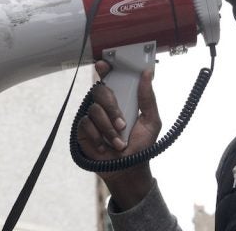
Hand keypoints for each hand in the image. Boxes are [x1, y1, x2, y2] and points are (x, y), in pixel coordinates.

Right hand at [76, 60, 161, 209]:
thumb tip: (148, 74)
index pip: (110, 77)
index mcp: (122, 99)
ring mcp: (93, 117)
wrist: (128, 170)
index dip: (105, 68)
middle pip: (100, 90)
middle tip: (122, 123)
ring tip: (118, 142)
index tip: (104, 64)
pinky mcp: (83, 130)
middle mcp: (106, 105)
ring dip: (108, 128)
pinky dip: (98, 137)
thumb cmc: (142, 146)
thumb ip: (148, 98)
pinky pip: (86, 124)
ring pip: (94, 109)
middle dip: (111, 107)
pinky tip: (104, 147)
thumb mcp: (152, 121)